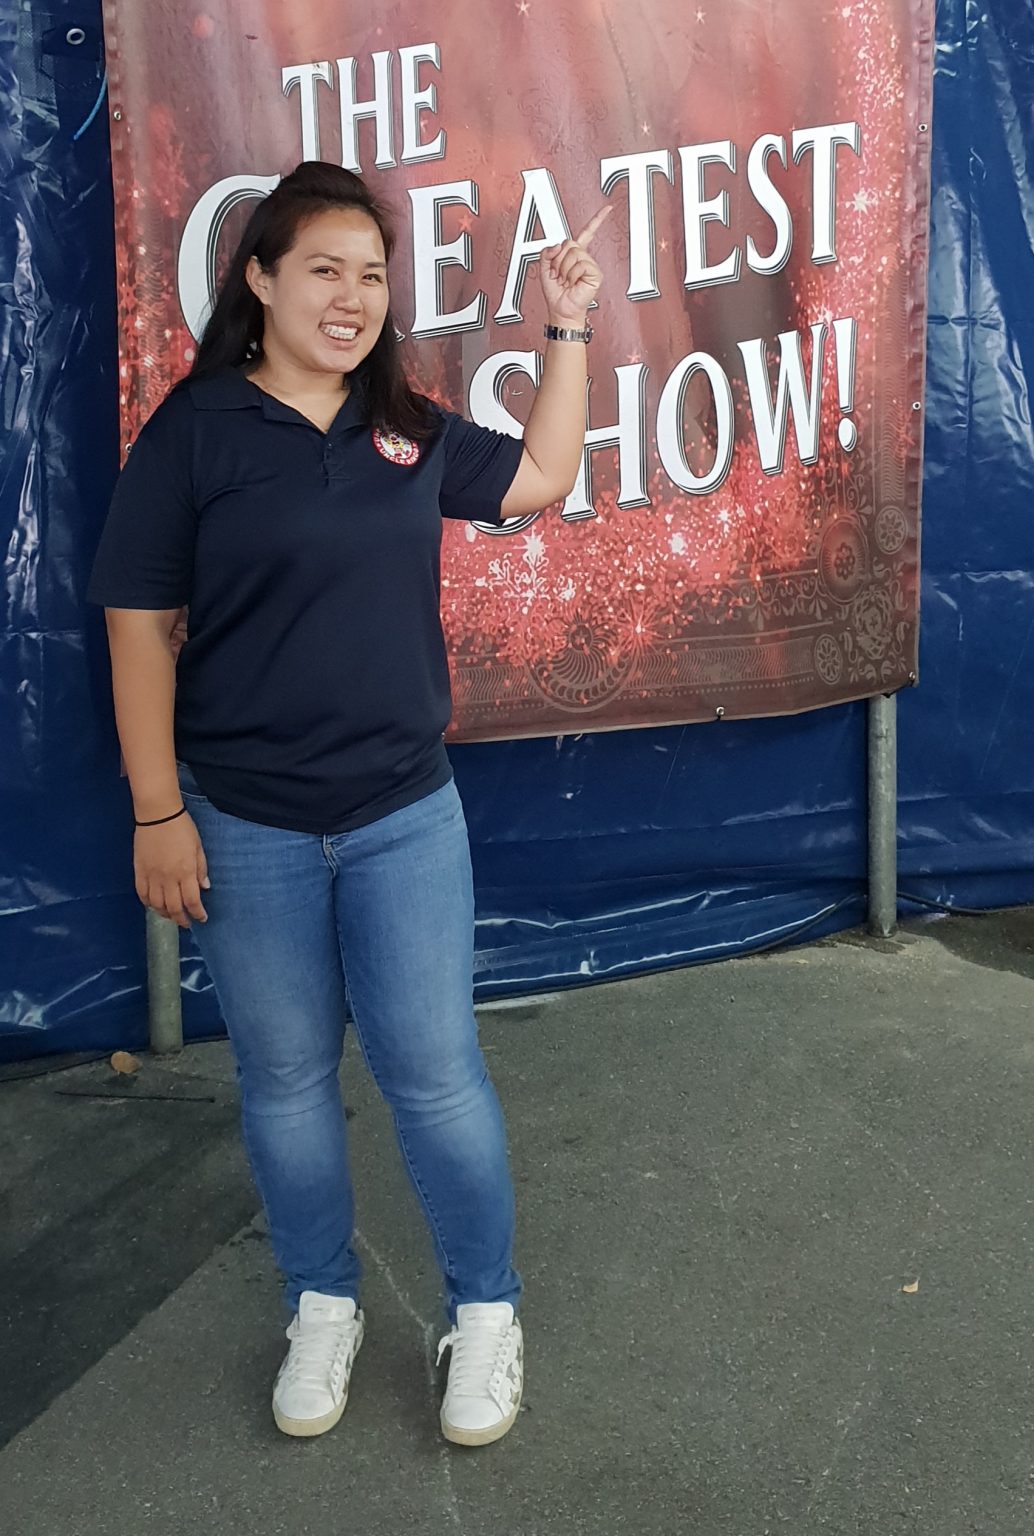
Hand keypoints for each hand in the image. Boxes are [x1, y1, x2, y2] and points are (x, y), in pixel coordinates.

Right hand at [134, 812, 210, 927]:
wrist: (157, 815)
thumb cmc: (182, 828)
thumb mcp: (198, 847)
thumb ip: (201, 869)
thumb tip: (205, 888)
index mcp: (186, 871)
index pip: (192, 901)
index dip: (197, 913)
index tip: (201, 918)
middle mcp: (168, 878)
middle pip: (174, 907)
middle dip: (181, 919)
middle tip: (186, 923)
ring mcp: (152, 876)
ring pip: (156, 904)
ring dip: (165, 914)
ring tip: (171, 916)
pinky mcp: (139, 871)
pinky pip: (142, 894)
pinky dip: (148, 904)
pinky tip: (154, 906)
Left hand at [539, 205, 611, 325]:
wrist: (561, 310)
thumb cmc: (555, 293)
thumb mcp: (544, 268)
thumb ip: (547, 251)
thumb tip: (559, 245)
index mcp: (574, 254)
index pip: (586, 233)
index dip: (597, 220)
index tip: (607, 208)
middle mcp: (584, 258)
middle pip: (569, 243)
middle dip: (559, 259)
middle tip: (559, 274)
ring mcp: (591, 265)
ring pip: (573, 254)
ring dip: (564, 269)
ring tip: (566, 281)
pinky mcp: (595, 274)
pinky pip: (581, 265)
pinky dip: (572, 275)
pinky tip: (573, 283)